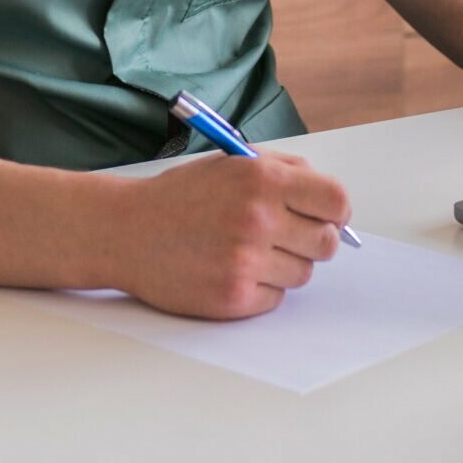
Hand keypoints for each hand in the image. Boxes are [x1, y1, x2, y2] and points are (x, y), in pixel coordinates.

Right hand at [119, 148, 352, 319]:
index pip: (336, 201)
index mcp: (263, 180)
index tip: (327, 216)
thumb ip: (286, 172)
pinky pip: (276, 298)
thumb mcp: (233, 163)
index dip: (335, 211)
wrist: (126, 231)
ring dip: (284, 265)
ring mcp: (246, 261)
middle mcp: (258, 219)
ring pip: (303, 274)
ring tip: (247, 251)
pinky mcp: (233, 297)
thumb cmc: (182, 196)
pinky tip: (230, 270)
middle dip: (311, 239)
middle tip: (283, 235)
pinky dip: (261, 289)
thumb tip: (333, 202)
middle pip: (326, 243)